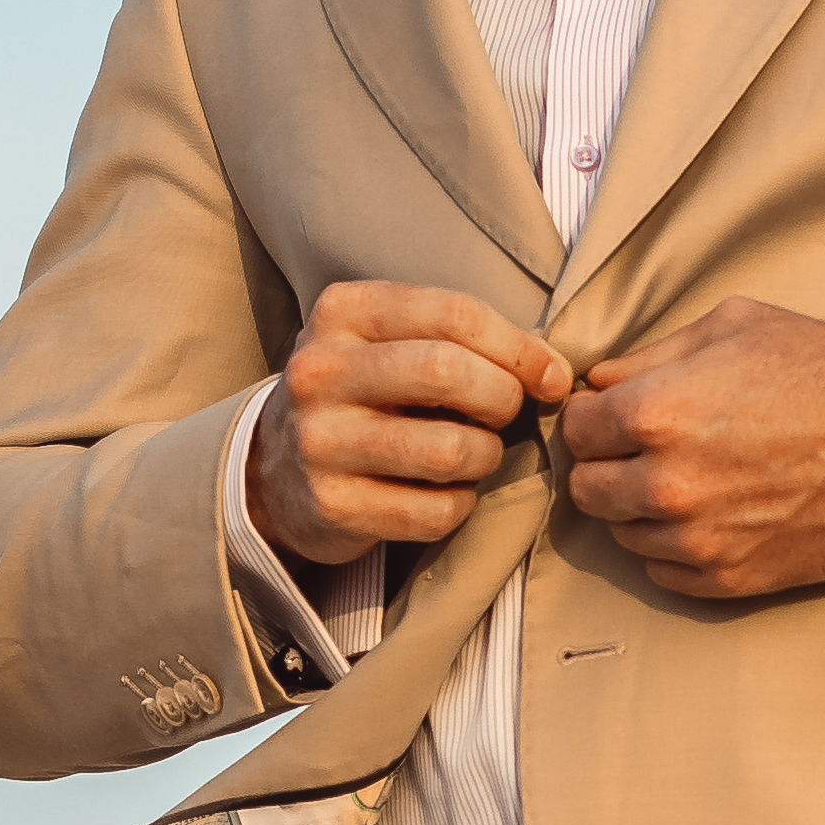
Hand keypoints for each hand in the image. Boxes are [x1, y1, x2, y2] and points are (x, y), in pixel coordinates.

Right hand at [248, 281, 573, 564]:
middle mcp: (320, 372)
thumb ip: (459, 340)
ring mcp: (319, 442)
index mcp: (341, 313)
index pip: (452, 314)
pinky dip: (460, 504)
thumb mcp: (388, 343)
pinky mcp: (331, 506)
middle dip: (503, 397)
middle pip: (447, 373)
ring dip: (485, 456)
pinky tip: (446, 493)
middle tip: (506, 414)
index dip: (518, 347)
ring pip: (448, 449)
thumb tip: (551, 370)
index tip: (550, 376)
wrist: (273, 470)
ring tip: (476, 454)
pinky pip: (433, 510)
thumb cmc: (360, 396)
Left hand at [561, 299, 824, 606]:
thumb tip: (600, 381)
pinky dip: (673, 548)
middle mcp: (667, 483)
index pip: (576, 430)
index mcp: (657, 412)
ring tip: (685, 480)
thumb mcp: (734, 328)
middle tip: (643, 450)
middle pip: (588, 490)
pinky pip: (664, 572)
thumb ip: (652, 355)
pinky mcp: (731, 578)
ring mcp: (698, 538)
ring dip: (640, 510)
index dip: (593, 417)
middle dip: (607, 465)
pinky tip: (707, 516)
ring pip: (622, 534)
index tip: (613, 415)